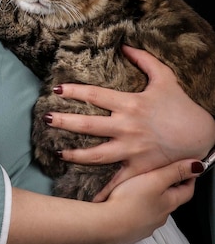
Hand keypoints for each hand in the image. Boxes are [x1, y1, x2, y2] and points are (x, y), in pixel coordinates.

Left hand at [46, 45, 214, 199]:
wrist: (203, 135)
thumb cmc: (182, 106)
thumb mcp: (165, 77)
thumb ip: (144, 60)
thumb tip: (125, 46)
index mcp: (130, 104)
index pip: (95, 95)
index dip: (74, 91)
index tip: (56, 90)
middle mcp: (127, 127)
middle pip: (88, 125)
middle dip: (64, 122)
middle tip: (45, 119)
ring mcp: (132, 149)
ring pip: (97, 154)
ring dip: (75, 154)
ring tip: (59, 152)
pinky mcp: (140, 168)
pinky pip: (119, 181)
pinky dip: (104, 191)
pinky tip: (89, 197)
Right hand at [103, 158, 201, 243]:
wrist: (108, 224)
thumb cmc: (130, 200)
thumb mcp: (155, 180)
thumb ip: (175, 172)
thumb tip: (198, 166)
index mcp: (169, 203)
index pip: (187, 190)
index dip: (189, 178)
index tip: (186, 168)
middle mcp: (161, 215)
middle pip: (170, 198)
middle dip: (168, 186)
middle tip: (161, 172)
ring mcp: (147, 223)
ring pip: (154, 207)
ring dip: (151, 196)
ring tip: (140, 184)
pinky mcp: (132, 227)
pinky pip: (139, 214)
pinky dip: (137, 206)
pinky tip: (127, 200)